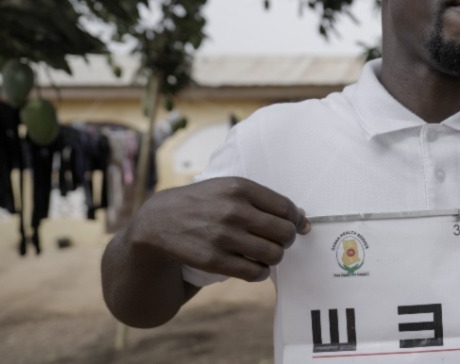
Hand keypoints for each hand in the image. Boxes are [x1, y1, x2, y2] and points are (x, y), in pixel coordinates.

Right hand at [127, 177, 310, 281]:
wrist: (159, 221)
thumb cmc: (203, 203)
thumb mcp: (228, 188)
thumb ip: (262, 199)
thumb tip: (301, 217)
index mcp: (240, 188)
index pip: (286, 208)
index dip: (297, 220)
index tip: (297, 226)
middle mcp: (233, 210)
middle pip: (285, 233)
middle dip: (287, 240)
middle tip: (278, 241)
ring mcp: (223, 236)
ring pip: (274, 254)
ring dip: (275, 257)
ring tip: (267, 254)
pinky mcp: (214, 260)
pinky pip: (255, 272)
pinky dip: (261, 272)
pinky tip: (256, 267)